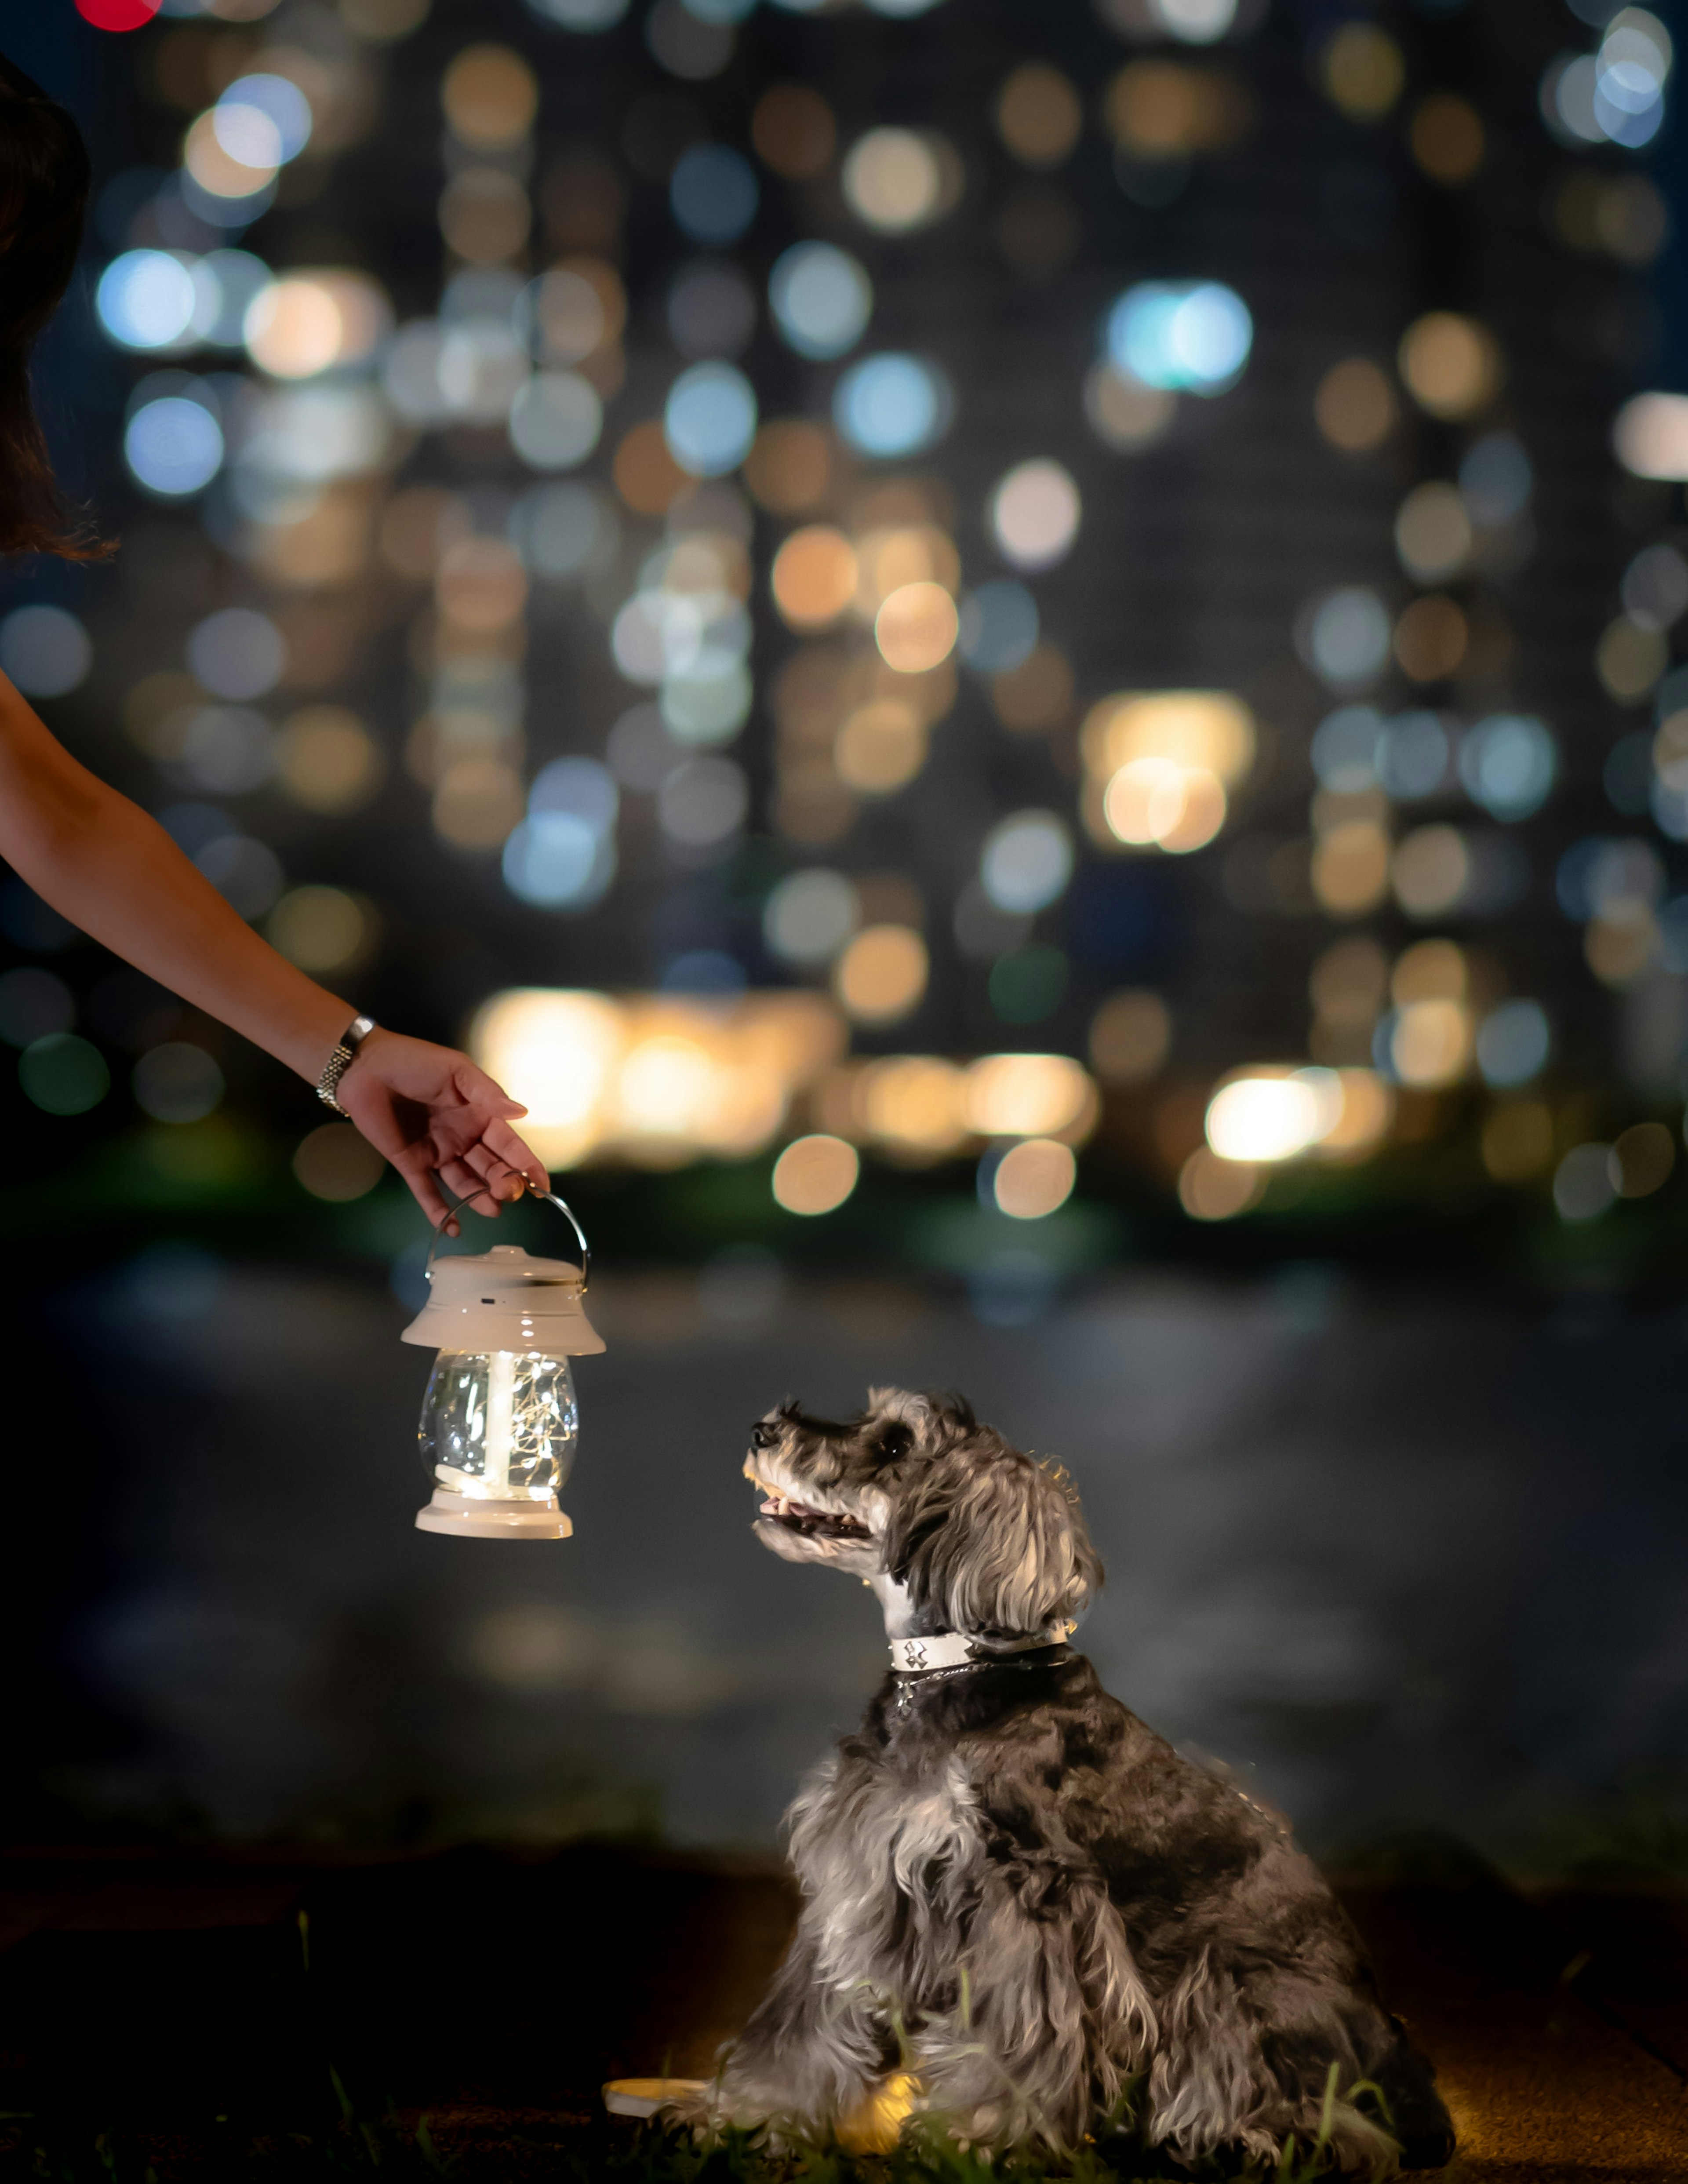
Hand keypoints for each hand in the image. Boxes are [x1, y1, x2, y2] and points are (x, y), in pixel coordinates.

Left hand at [333, 1029, 549, 1231]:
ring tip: (491, 1210)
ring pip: (465, 1183)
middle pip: (490, 1167)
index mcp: (478, 1114)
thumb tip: (522, 1112)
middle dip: (503, 1182)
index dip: (527, 1164)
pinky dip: (440, 1212)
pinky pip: (427, 1193)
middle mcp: (462, 1137)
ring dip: (478, 1198)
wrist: (364, 1067)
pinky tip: (453, 1229)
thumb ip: (487, 1093)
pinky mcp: (410, 1164)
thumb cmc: (413, 1061)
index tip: (543, 1186)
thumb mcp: (456, 1070)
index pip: (509, 1144)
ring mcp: (437, 1152)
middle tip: (508, 1194)